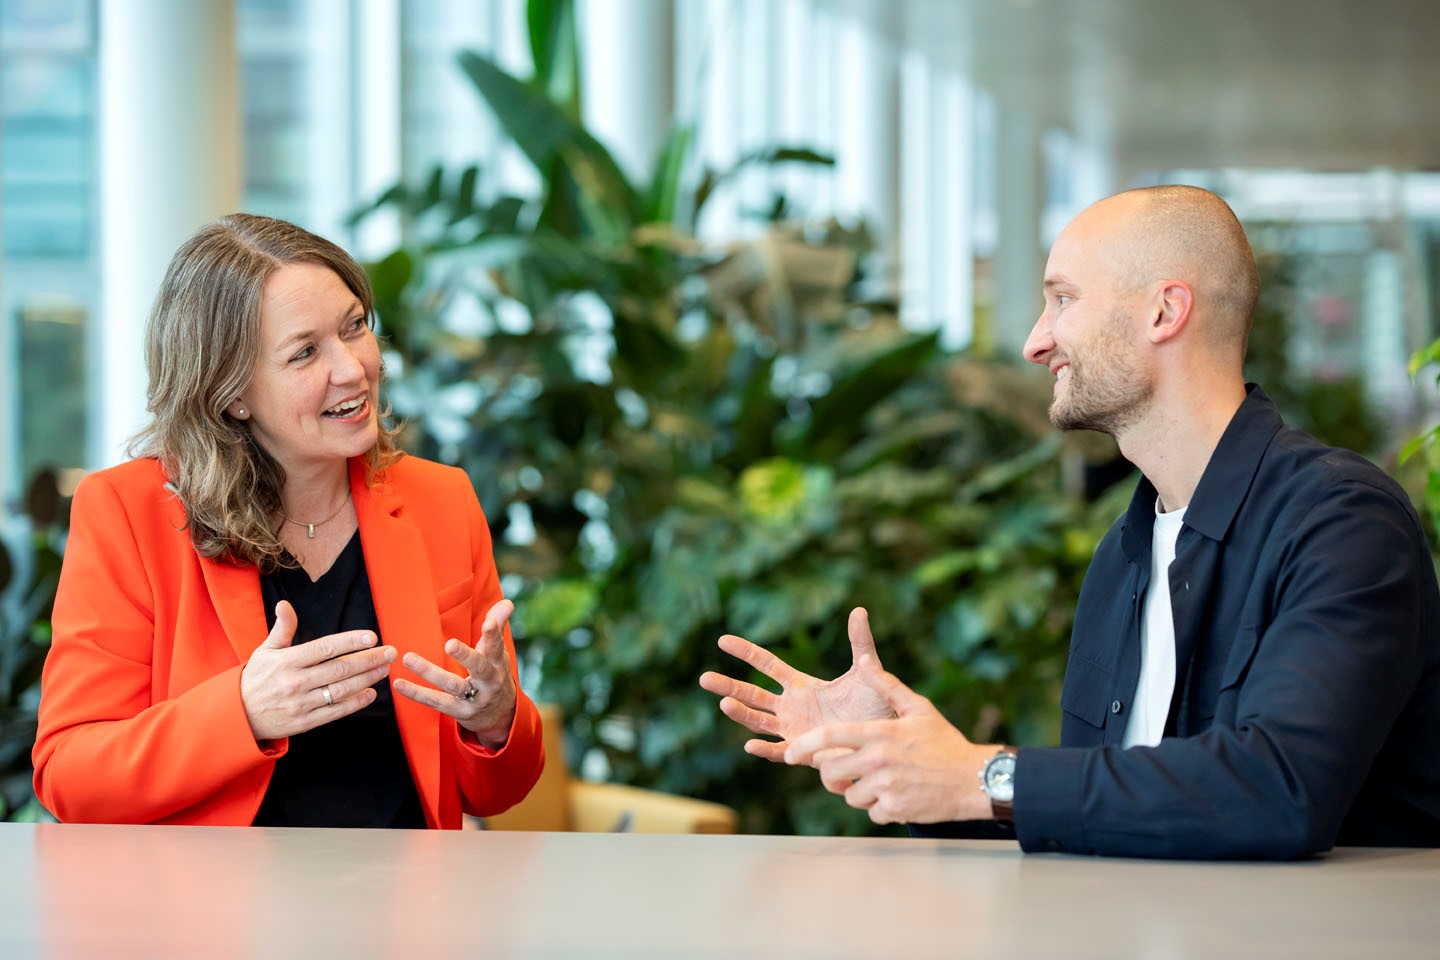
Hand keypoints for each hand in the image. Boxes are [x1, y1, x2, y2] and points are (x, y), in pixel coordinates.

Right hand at [241, 601, 397, 741]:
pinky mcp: (304, 722)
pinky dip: (355, 703)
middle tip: (390, 652)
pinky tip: (371, 693)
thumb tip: (285, 605)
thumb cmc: (255, 679)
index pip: (324, 648)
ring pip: (341, 690)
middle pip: (339, 669)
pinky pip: (335, 712)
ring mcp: (300, 704)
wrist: (237, 716)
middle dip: (369, 660)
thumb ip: (282, 629)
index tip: (372, 637)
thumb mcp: (264, 651)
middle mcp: (295, 682)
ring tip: (385, 669)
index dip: (350, 642)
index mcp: (286, 661)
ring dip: (367, 679)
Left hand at [395, 599, 516, 748]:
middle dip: (465, 655)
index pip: (496, 646)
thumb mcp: (499, 653)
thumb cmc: (495, 674)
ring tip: (408, 657)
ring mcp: (474, 699)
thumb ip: (498, 626)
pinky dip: (416, 693)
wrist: (500, 716)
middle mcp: (489, 682)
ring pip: (452, 685)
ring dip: (429, 672)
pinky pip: (435, 701)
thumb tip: (508, 602)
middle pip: (479, 667)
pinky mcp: (459, 712)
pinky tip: (399, 683)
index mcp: (498, 663)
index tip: (488, 622)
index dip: (493, 634)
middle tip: (449, 643)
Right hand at [698, 607, 895, 764]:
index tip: (722, 640)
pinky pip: (780, 752)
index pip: (767, 665)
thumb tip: (859, 609)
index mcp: (801, 686)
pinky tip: (749, 746)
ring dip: (741, 714)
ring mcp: (794, 730)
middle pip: (753, 694)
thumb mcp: (867, 671)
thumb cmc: (875, 707)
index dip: (746, 652)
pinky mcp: (805, 753)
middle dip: (728, 686)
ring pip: (759, 721)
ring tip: (723, 704)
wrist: (886, 741)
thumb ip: (860, 642)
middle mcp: (792, 708)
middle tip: (703, 678)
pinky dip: (765, 751)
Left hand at [784, 657, 996, 824]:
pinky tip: (898, 796)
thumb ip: (887, 685)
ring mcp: (886, 786)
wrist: (973, 778)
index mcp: (879, 733)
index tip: (791, 753)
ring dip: (859, 792)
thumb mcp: (918, 708)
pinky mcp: (895, 809)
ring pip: (850, 794)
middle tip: (844, 772)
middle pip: (830, 771)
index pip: (830, 737)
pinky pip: (871, 812)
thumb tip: (865, 660)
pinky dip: (880, 808)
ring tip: (882, 782)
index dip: (804, 746)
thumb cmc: (945, 742)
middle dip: (831, 773)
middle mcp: (878, 760)